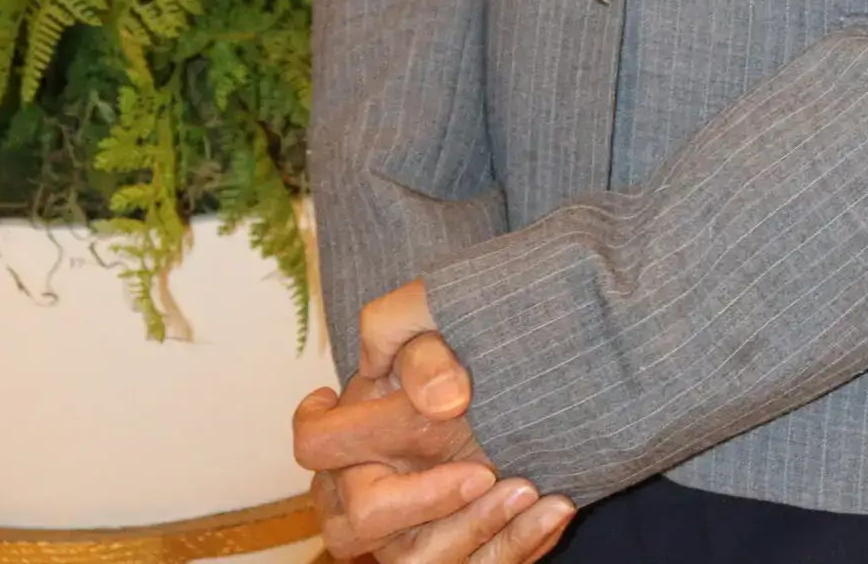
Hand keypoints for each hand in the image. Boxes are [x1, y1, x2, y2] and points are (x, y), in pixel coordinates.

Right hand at [294, 283, 574, 562]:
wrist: (513, 388)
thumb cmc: (457, 355)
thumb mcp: (437, 327)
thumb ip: (420, 341)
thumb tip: (444, 397)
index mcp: (347, 439)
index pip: (312, 441)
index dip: (333, 429)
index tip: (402, 406)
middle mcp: (360, 497)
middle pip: (358, 523)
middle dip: (423, 502)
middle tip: (484, 469)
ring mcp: (401, 537)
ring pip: (416, 562)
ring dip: (475, 530)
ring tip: (529, 488)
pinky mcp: (449, 555)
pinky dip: (518, 544)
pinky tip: (555, 507)